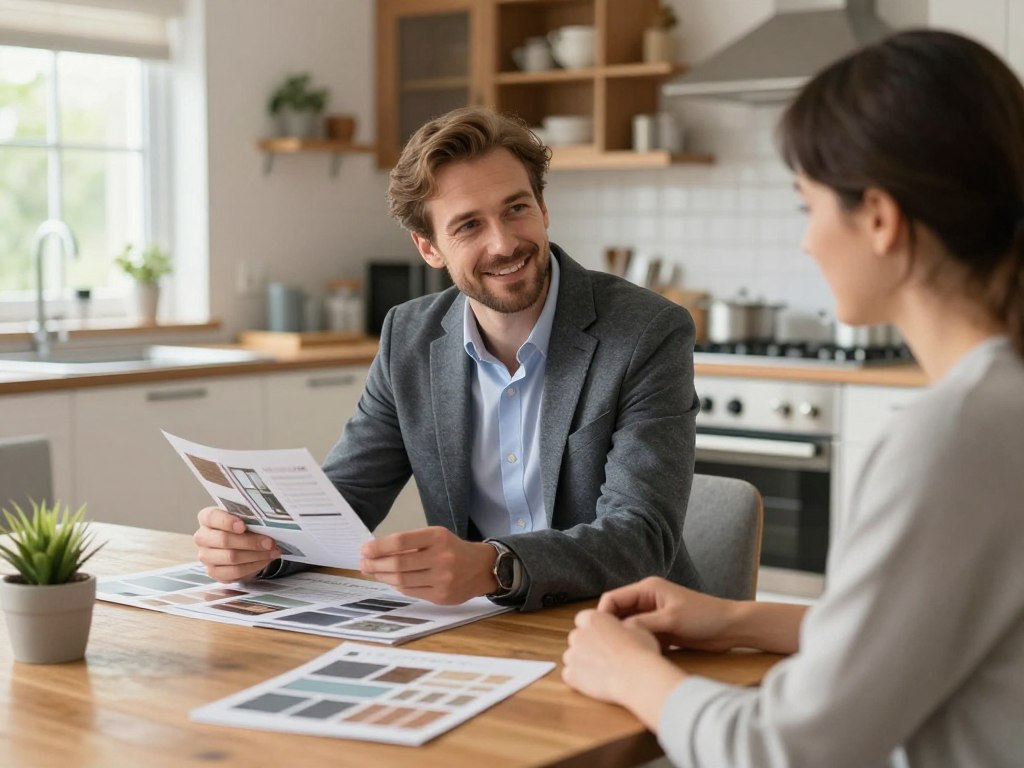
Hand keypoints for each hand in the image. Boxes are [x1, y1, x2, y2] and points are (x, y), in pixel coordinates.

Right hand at [193, 506, 280, 582]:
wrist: (240, 544)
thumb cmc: (242, 526)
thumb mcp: (244, 517)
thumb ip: (249, 517)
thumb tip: (267, 523)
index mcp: (207, 518)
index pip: (212, 517)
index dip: (227, 522)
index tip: (243, 526)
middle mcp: (202, 537)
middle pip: (224, 540)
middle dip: (250, 542)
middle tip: (270, 542)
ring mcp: (205, 556)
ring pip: (231, 557)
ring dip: (256, 555)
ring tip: (272, 552)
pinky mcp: (213, 572)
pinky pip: (234, 572)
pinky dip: (253, 566)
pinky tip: (264, 560)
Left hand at [359, 526, 496, 604]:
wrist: (481, 568)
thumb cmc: (453, 549)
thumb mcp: (436, 537)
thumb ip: (411, 543)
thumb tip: (377, 552)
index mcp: (438, 537)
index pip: (402, 541)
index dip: (380, 547)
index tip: (365, 549)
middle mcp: (441, 557)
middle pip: (399, 563)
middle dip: (376, 564)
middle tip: (363, 563)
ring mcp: (442, 579)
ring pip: (402, 580)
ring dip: (382, 576)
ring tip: (373, 572)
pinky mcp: (442, 595)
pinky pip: (411, 591)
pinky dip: (397, 585)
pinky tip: (390, 580)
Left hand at [562, 609, 682, 728]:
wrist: (637, 677)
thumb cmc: (640, 653)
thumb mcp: (637, 629)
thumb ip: (623, 625)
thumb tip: (623, 629)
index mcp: (593, 619)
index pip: (584, 619)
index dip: (594, 628)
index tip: (603, 636)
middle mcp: (578, 634)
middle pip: (577, 638)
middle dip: (586, 644)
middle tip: (604, 655)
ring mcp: (572, 655)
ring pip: (572, 656)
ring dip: (582, 661)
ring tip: (601, 669)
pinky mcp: (571, 675)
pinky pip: (569, 675)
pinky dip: (579, 678)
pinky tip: (594, 681)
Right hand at [598, 576, 739, 652]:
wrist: (730, 628)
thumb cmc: (704, 617)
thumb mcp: (671, 620)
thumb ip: (643, 624)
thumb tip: (618, 632)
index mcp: (647, 588)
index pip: (613, 598)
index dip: (603, 615)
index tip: (599, 635)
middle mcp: (647, 600)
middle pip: (618, 613)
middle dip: (611, 628)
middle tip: (605, 649)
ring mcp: (653, 615)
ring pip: (629, 627)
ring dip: (625, 638)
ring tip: (618, 655)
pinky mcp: (661, 630)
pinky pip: (641, 637)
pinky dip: (637, 645)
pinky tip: (635, 657)